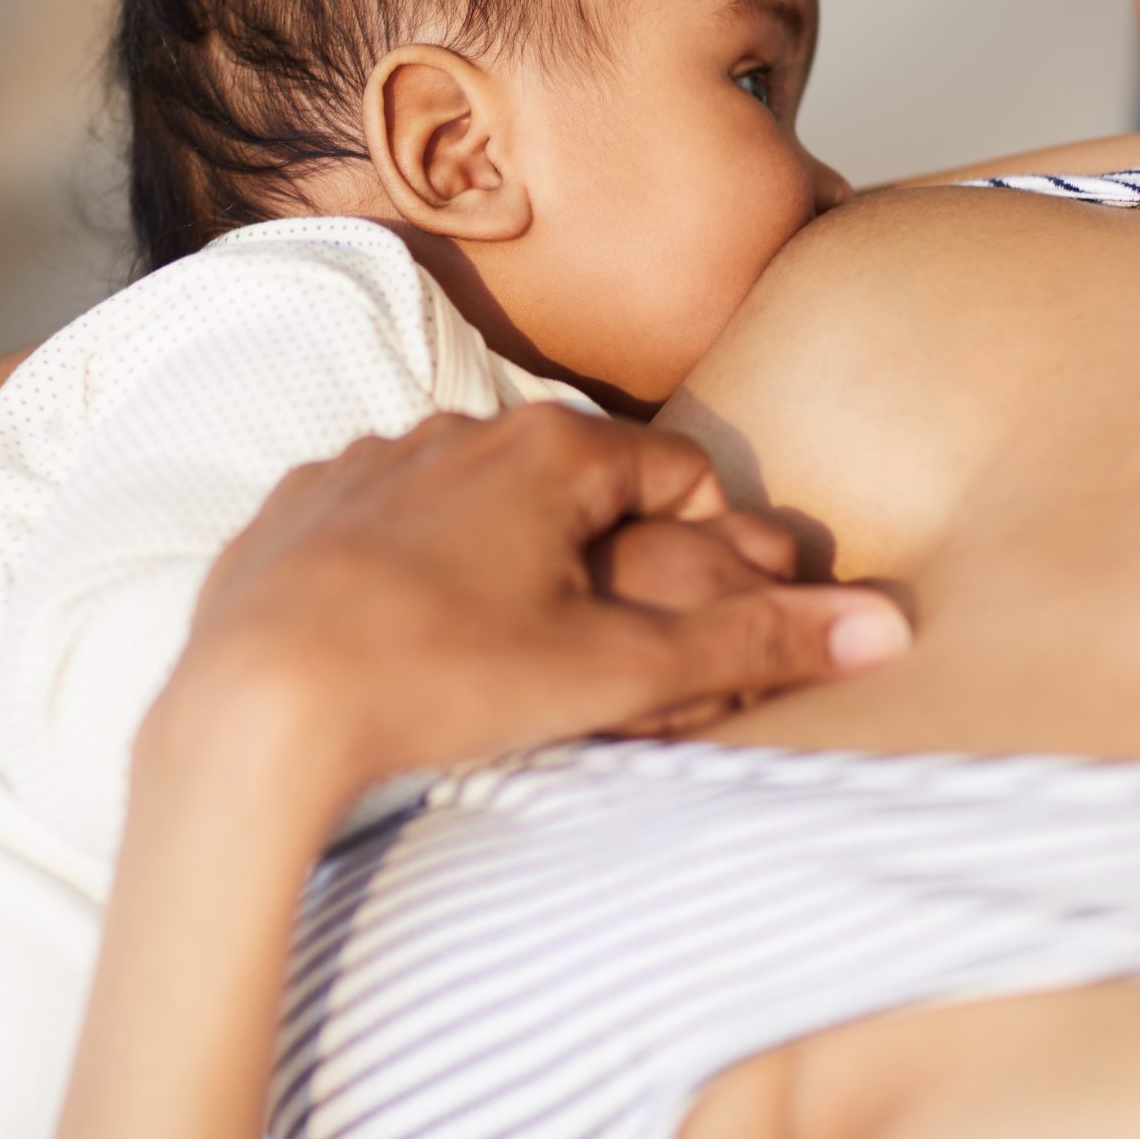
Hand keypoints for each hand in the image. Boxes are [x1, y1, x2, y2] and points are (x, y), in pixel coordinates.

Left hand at [151, 405, 910, 818]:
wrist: (252, 711)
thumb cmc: (440, 681)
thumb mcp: (614, 673)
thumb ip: (751, 643)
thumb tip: (887, 630)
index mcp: (542, 446)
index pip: (674, 469)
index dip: (706, 545)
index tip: (692, 622)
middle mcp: (449, 427)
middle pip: (570, 482)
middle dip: (603, 556)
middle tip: (600, 654)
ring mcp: (360, 462)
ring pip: (470, 500)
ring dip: (504, 560)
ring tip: (497, 656)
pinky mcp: (291, 510)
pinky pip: (377, 526)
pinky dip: (407, 572)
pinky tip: (402, 643)